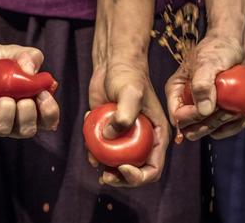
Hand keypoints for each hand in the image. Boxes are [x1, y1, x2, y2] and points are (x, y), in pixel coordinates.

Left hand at [0, 41, 59, 137]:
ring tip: (4, 97)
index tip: (44, 94)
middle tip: (24, 99)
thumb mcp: (16, 53)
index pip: (47, 122)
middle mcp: (12, 119)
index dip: (50, 113)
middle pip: (27, 131)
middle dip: (28, 115)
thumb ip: (31, 57)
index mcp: (29, 107)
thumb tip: (31, 71)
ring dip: (7, 113)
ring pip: (2, 129)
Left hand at [88, 52, 170, 186]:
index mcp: (157, 135)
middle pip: (134, 172)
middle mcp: (143, 140)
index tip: (122, 168)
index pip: (153, 168)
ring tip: (92, 156)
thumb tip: (108, 137)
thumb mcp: (130, 92)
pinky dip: (92, 148)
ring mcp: (124, 137)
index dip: (139, 177)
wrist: (112, 64)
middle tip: (104, 176)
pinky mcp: (108, 131)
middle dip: (119, 179)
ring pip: (115, 164)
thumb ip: (124, 115)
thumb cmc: (127, 75)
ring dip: (103, 166)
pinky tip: (87, 134)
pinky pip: (100, 149)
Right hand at [165, 32, 244, 140]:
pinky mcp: (220, 112)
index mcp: (176, 92)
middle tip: (227, 110)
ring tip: (237, 108)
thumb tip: (203, 112)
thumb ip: (202, 85)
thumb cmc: (219, 49)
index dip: (193, 118)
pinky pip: (226, 128)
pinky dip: (238, 123)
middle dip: (210, 125)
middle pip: (192, 131)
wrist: (237, 45)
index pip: (178, 118)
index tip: (211, 106)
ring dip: (226, 125)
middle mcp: (187, 103)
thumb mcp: (208, 62)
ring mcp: (204, 109)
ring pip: (210, 132)